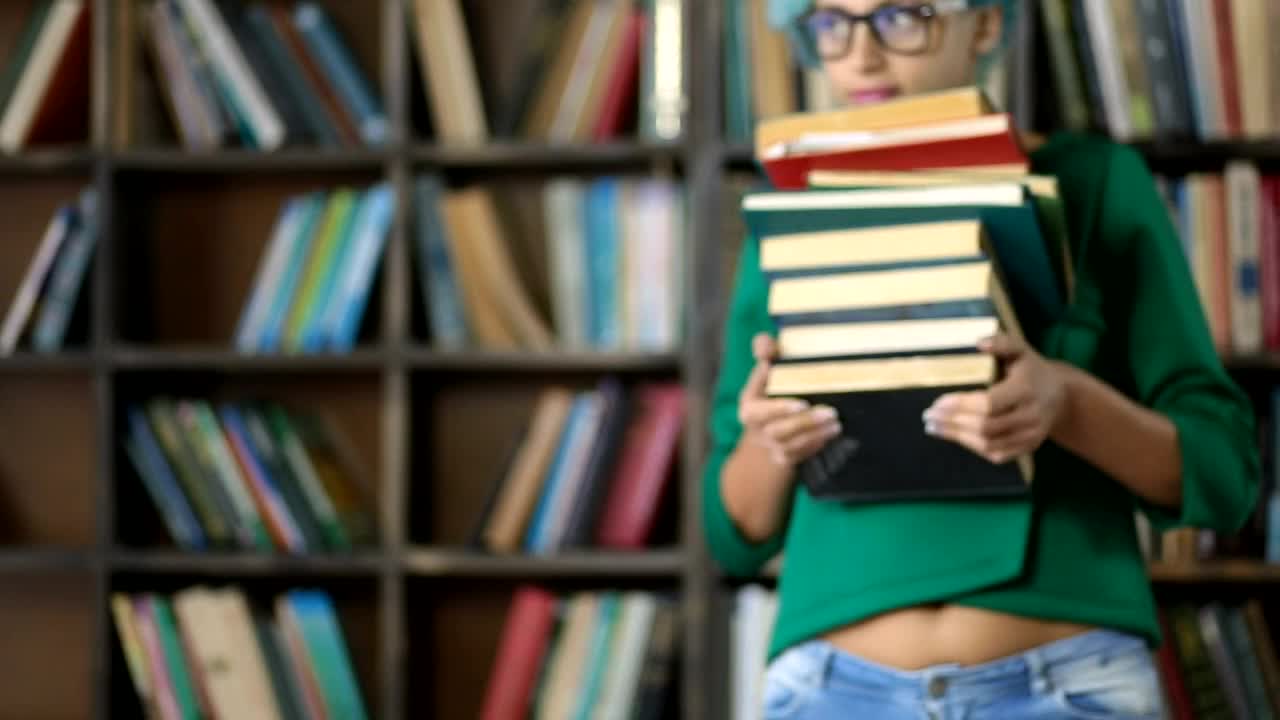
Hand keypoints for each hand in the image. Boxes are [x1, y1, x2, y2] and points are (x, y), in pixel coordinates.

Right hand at [738, 333, 841, 467]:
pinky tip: (829, 435)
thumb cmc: (771, 387)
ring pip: (790, 446)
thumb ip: (764, 351)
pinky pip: (798, 456)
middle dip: (805, 423)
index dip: (780, 409)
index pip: (760, 412)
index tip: (802, 403)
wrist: (768, 423)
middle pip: (778, 431)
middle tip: (830, 412)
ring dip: (815, 435)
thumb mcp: (766, 368)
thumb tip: (766, 344)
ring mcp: (770, 446)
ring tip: (835, 423)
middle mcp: (757, 430)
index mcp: (749, 407)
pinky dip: (814, 446)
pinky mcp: (783, 457)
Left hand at [922, 333, 1069, 464]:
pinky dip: (971, 446)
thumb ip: (1002, 343)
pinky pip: (995, 454)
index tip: (937, 402)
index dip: (961, 405)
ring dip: (957, 436)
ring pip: (988, 444)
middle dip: (952, 422)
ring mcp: (1030, 436)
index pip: (990, 404)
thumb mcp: (1021, 350)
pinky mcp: (1027, 448)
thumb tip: (979, 343)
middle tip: (928, 416)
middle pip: (985, 427)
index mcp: (1027, 390)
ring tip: (934, 427)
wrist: (1061, 397)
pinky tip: (954, 435)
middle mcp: (1031, 416)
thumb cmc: (1031, 370)